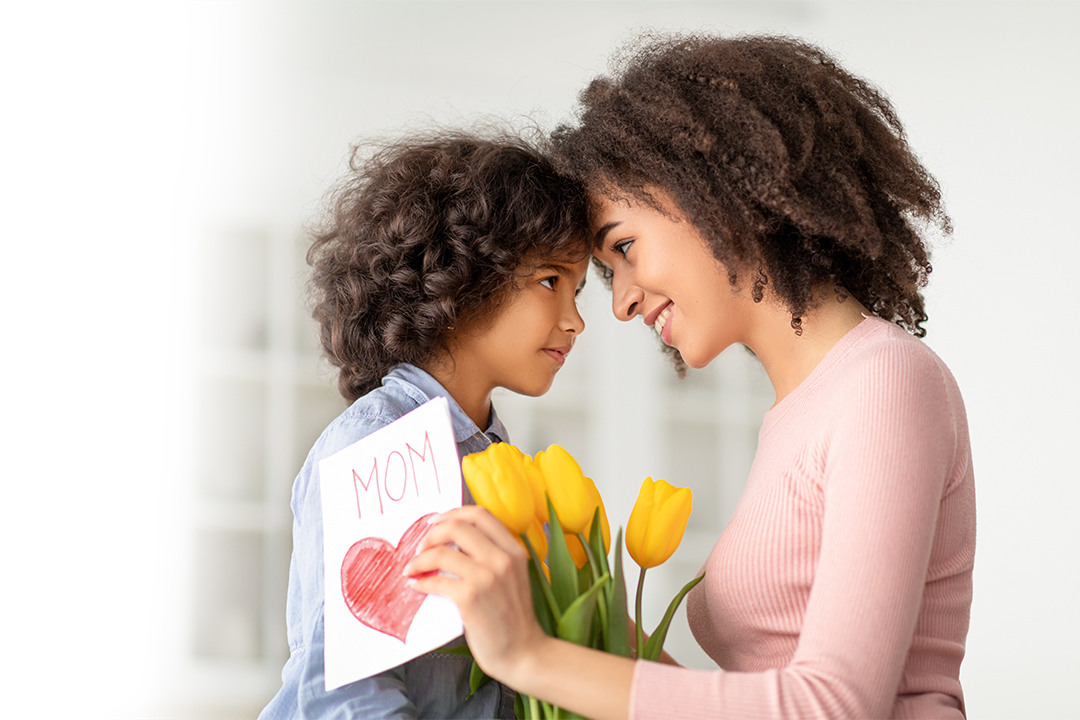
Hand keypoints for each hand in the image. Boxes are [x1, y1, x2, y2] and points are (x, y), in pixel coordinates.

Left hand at [404, 505, 546, 684]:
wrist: (523, 652)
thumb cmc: (513, 618)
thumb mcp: (511, 576)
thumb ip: (490, 556)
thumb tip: (452, 543)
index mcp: (514, 550)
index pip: (480, 514)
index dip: (453, 513)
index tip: (436, 522)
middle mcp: (502, 558)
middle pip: (457, 526)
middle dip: (431, 534)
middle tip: (421, 547)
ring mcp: (487, 577)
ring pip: (441, 552)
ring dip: (419, 559)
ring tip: (413, 569)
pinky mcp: (471, 598)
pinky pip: (436, 581)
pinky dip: (421, 582)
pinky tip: (417, 586)